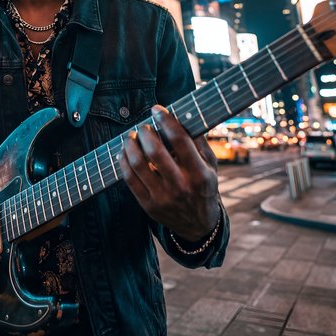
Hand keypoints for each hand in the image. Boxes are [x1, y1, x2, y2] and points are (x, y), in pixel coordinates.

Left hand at [119, 105, 219, 241]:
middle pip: (155, 152)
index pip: (180, 141)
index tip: (157, 109)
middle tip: (143, 126)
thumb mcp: (211, 166)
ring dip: (130, 145)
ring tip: (131, 136)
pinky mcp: (148, 205)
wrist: (198, 225)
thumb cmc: (204, 187)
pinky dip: (124, 161)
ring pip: (138, 165)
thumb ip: (198, 142)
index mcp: (199, 174)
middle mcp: (181, 186)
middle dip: (145, 132)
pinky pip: (129, 179)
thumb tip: (181, 115)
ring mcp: (163, 198)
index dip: (166, 121)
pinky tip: (125, 152)